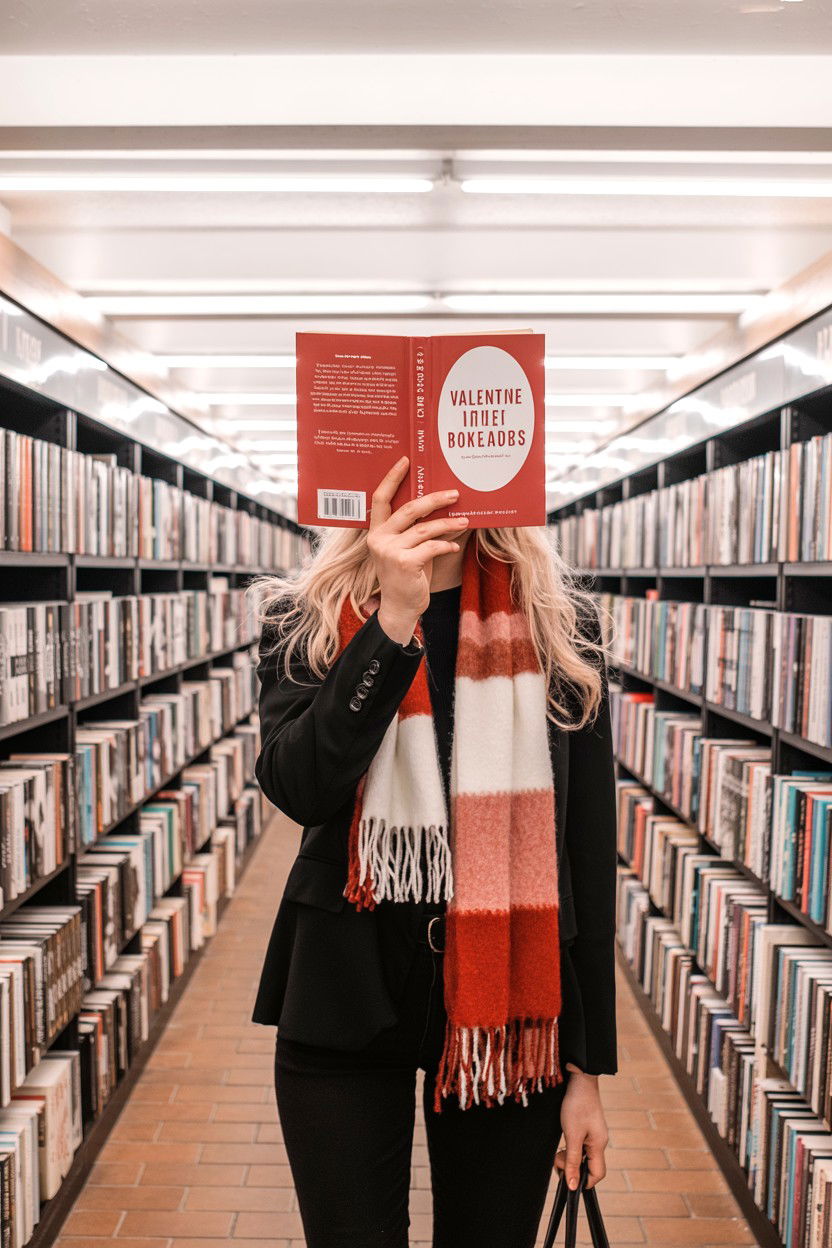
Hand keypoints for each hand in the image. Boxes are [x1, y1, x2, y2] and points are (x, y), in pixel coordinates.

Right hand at [367, 456, 468, 644]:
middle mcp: (379, 539)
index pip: (380, 498)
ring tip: (464, 520)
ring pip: (425, 528)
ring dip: (448, 523)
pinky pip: (432, 547)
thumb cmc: (407, 576)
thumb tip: (440, 503)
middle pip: (409, 509)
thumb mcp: (406, 549)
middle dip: (435, 499)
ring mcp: (390, 551)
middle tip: (455, 494)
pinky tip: (454, 546)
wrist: (400, 608)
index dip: (392, 478)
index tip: (406, 461)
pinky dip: (446, 544)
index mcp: (376, 532)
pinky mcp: (405, 564)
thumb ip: (414, 529)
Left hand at [554, 1063, 608, 1191]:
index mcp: (599, 1145)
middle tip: (557, 1159)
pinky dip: (571, 1146)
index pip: (597, 1174)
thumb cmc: (577, 1105)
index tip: (567, 1177)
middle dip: (572, 1167)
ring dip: (570, 1156)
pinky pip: (581, 1144)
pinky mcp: (588, 1126)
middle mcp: (599, 1141)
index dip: (583, 1181)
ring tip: (558, 1150)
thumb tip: (573, 1186)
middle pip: (588, 1165)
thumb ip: (573, 1161)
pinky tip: (564, 1139)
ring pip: (583, 1154)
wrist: (580, 1079)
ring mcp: (594, 1133)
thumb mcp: (572, 1135)